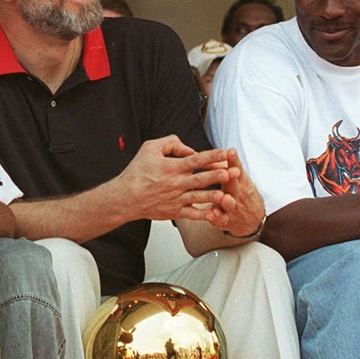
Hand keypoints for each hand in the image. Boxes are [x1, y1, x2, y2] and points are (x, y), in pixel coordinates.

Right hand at [116, 135, 232, 222]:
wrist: (125, 197)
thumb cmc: (136, 172)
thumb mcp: (150, 148)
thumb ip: (171, 143)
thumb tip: (189, 148)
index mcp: (172, 167)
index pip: (196, 159)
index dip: (212, 156)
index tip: (226, 153)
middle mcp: (176, 183)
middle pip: (202, 178)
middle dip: (219, 175)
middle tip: (234, 172)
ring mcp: (176, 198)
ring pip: (200, 197)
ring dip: (215, 195)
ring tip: (228, 194)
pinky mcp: (175, 211)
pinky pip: (192, 214)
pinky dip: (204, 215)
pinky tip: (216, 214)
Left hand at [202, 148, 265, 236]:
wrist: (253, 219)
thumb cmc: (241, 193)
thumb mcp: (239, 178)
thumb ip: (229, 165)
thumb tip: (219, 149)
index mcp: (238, 181)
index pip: (237, 168)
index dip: (234, 160)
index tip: (230, 151)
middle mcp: (237, 193)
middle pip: (234, 185)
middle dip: (231, 179)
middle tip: (229, 172)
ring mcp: (233, 208)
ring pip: (230, 204)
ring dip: (227, 201)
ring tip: (224, 198)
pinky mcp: (226, 220)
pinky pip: (222, 220)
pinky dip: (217, 218)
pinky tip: (212, 216)